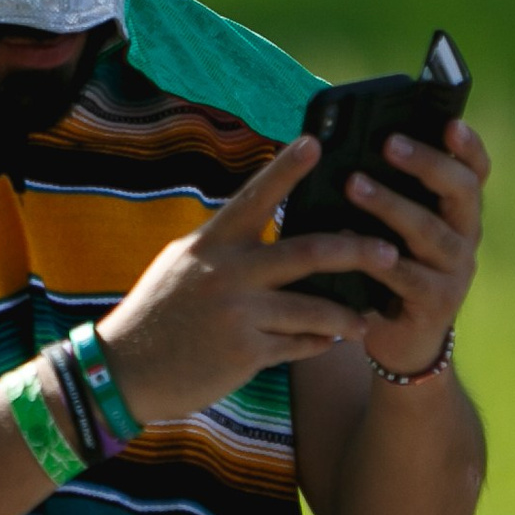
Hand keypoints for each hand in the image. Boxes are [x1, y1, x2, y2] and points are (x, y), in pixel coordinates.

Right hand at [96, 136, 394, 424]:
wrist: (125, 372)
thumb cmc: (158, 312)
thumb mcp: (184, 264)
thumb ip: (227, 245)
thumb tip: (271, 229)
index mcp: (212, 243)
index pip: (255, 196)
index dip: (287, 167)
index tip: (317, 142)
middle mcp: (228, 272)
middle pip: (308, 253)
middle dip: (355, 250)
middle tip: (389, 250)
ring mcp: (239, 313)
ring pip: (313, 308)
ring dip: (345, 314)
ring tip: (364, 319)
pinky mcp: (246, 353)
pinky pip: (298, 345)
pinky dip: (317, 343)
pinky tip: (329, 342)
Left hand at [343, 117, 488, 377]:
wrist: (402, 342)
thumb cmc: (390, 270)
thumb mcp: (396, 230)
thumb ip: (389, 194)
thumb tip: (345, 145)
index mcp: (459, 212)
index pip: (476, 171)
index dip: (468, 146)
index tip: (450, 122)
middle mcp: (465, 237)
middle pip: (461, 192)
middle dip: (427, 163)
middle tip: (389, 142)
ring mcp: (454, 272)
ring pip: (429, 232)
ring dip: (391, 205)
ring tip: (355, 184)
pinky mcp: (435, 304)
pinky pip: (405, 276)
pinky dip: (375, 257)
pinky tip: (345, 241)